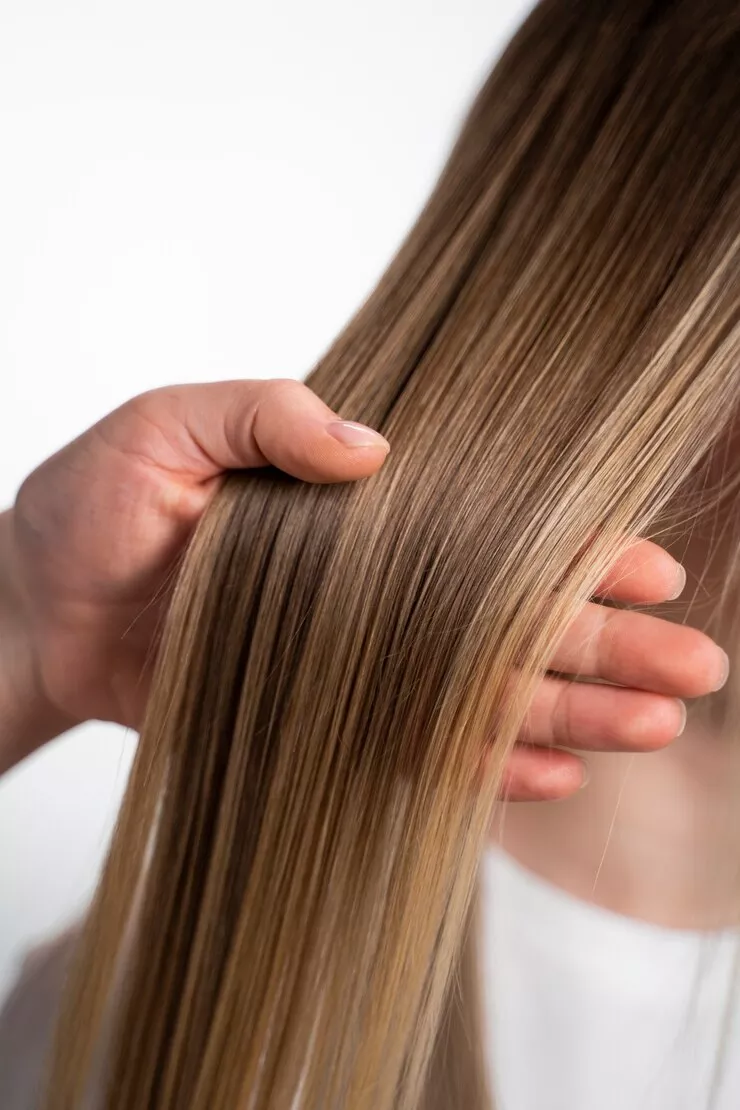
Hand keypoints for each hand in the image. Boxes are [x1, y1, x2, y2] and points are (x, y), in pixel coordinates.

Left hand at [0, 380, 727, 795]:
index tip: (651, 571)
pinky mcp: (322, 720)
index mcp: (362, 508)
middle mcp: (378, 587)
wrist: (34, 611)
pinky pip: (416, 749)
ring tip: (650, 731)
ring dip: (567, 713)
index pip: (492, 527)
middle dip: (607, 647)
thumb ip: (266, 415)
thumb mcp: (167, 428)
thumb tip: (372, 446)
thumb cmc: (89, 509)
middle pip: (510, 620)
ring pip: (483, 691)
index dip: (576, 551)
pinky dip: (480, 766)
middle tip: (693, 673)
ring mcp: (356, 660)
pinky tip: (548, 775)